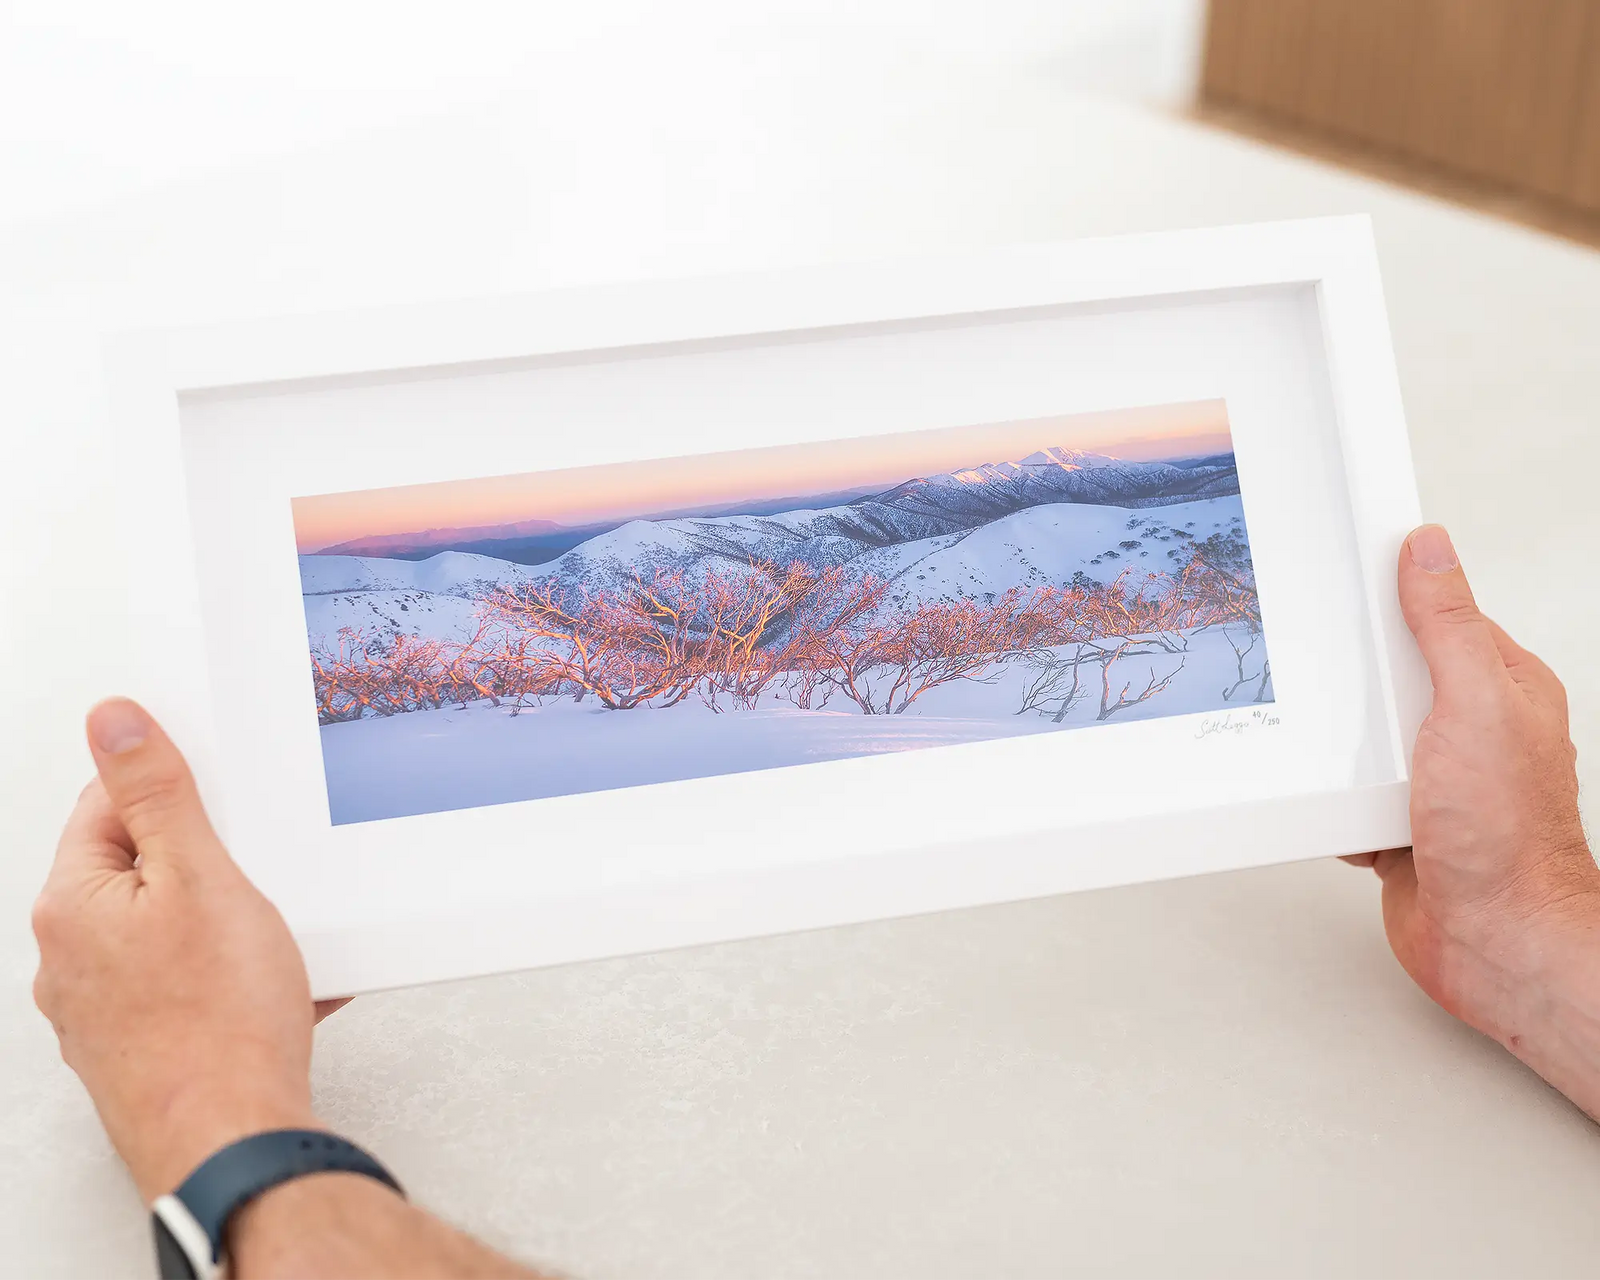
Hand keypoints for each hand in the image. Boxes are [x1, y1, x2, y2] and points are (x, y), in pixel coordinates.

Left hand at [32, 698, 343, 1202]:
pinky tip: (278, 987)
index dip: (174, 793)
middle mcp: (69, 959)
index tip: (221, 798)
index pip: (107, 805)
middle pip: (145, 869)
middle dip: (212, 864)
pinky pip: (191, 985)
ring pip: (173, 931)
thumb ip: (156, 792)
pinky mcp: (142, 1045)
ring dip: (229, 924)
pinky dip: (235, 977)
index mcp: (70, 905)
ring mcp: (103, 1010)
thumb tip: (113, 722)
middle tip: (258, 875)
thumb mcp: (201, 877)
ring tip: (273, 943)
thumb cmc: (219, 1023)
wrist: (235, 1139)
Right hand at [1348, 525, 1599, 1114]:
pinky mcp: (1399, 824)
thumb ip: (1447, 626)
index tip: (1350, 573)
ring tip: (1331, 742)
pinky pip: (1345, 794)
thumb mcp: (1475, 704)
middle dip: (1355, 678)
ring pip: (1363, 736)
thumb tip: (1430, 549)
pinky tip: (1328, 798)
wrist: (1494, 941)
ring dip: (1338, 744)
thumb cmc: (1506, 838)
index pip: (1443, 617)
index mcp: (1504, 689)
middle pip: (1391, 676)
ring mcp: (1435, 780)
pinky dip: (1329, 797)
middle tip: (1329, 671)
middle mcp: (1472, 732)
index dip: (1396, 597)